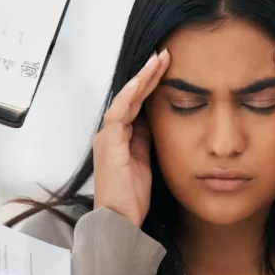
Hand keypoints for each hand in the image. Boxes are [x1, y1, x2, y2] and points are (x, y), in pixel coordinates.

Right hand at [92, 50, 169, 226]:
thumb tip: (155, 122)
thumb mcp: (146, 162)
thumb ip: (146, 141)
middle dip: (148, 75)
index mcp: (121, 138)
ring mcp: (108, 136)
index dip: (150, 85)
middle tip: (164, 55)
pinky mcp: (108, 143)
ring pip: (126, 98)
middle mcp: (111, 134)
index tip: (166, 69)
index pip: (137, 104)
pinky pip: (119, 112)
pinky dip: (130, 94)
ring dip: (142, 78)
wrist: (119, 219)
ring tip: (158, 60)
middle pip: (131, 96)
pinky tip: (142, 80)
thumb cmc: (131, 197)